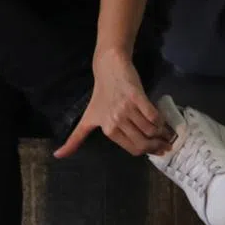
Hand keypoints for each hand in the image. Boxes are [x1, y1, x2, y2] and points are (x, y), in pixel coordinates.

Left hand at [54, 50, 172, 158]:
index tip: (157, 150)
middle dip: (158, 146)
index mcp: (106, 128)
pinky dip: (162, 121)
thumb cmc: (101, 95)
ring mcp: (126, 108)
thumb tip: (57, 156)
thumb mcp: (87, 118)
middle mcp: (115, 120)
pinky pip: (155, 116)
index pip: (133, 149)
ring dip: (163, 133)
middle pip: (144, 142)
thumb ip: (76, 138)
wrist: (109, 69)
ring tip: (167, 132)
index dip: (148, 151)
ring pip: (151, 130)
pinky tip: (163, 121)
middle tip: (166, 144)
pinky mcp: (137, 96)